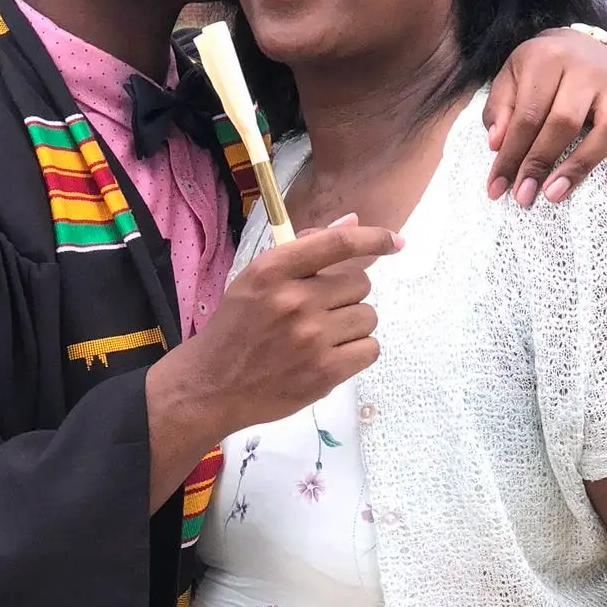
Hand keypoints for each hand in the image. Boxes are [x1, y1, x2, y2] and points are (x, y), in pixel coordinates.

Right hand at [181, 220, 400, 436]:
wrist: (213, 385)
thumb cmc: (237, 327)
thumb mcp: (257, 278)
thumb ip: (305, 249)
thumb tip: (354, 220)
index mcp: (272, 270)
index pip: (337, 243)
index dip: (372, 238)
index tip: (394, 242)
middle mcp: (294, 300)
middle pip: (359, 283)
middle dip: (346, 295)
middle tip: (320, 310)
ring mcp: (311, 338)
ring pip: (368, 316)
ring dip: (352, 324)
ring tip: (323, 335)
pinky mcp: (324, 373)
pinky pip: (370, 349)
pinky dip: (357, 351)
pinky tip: (332, 354)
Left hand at [483, 27, 606, 205]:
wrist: (581, 44)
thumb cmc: (540, 68)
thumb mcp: (510, 76)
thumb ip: (500, 108)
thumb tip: (497, 143)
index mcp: (549, 60)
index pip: (527, 115)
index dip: (511, 154)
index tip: (497, 186)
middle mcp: (587, 71)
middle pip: (565, 122)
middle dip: (541, 163)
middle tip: (524, 195)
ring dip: (583, 165)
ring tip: (558, 193)